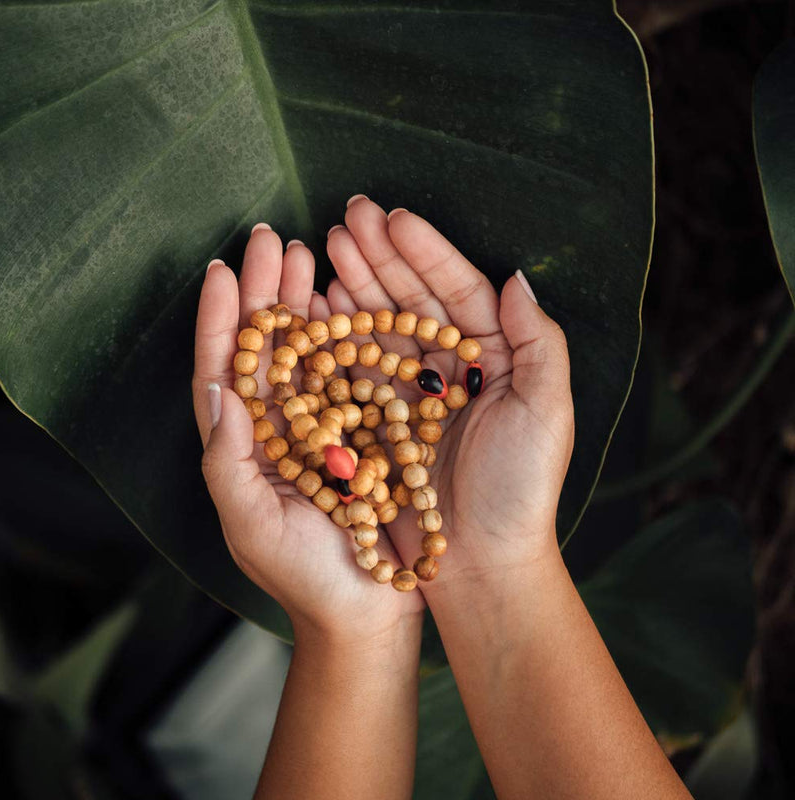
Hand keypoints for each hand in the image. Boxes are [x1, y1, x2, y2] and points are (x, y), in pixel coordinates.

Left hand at [192, 226, 423, 642]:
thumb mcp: (252, 525)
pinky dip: (349, 337)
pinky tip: (350, 301)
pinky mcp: (365, 431)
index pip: (224, 372)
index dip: (222, 320)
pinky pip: (353, 376)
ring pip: (308, 353)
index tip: (224, 270)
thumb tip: (215, 389)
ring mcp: (323, 426)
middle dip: (264, 292)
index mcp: (243, 447)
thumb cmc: (304, 579)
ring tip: (309, 255)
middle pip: (266, 349)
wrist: (367, 613)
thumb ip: (225, 462)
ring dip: (305, 302)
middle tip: (272, 239)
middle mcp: (280, 429)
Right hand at [323, 197, 574, 584]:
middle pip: (413, 300)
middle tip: (348, 215)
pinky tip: (317, 304)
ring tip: (327, 246)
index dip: (426, 252)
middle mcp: (451, 370)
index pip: (458, 291)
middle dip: (381, 256)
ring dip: (355, 286)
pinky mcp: (380, 423)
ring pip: (380, 328)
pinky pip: (356, 371)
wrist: (481, 564)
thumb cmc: (520, 490)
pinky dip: (337, 338)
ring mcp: (411, 395)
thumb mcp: (548, 412)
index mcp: (494, 359)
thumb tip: (517, 277)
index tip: (394, 218)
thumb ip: (539, 342)